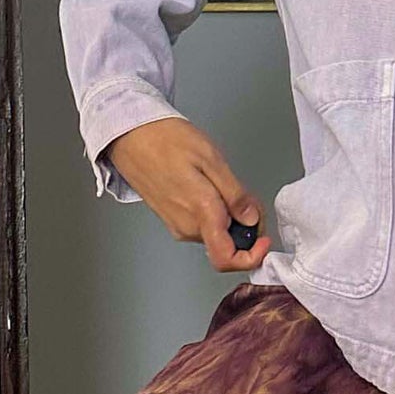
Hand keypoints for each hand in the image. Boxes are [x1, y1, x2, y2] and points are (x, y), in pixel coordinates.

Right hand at [108, 120, 271, 271]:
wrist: (131, 135)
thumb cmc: (166, 140)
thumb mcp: (211, 159)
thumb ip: (234, 194)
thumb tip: (252, 220)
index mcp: (200, 212)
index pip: (226, 259)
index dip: (252, 256)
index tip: (264, 238)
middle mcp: (187, 226)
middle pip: (227, 244)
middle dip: (246, 227)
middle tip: (249, 199)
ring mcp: (177, 224)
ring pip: (215, 234)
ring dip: (230, 218)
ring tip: (226, 185)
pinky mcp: (171, 218)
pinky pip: (202, 225)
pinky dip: (215, 213)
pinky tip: (211, 188)